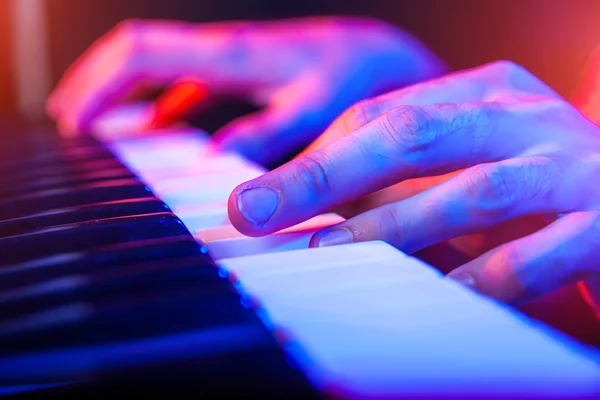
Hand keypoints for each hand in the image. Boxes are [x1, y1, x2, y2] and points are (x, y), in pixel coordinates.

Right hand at [47, 17, 445, 164]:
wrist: (383, 58)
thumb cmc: (356, 79)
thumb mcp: (317, 111)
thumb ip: (268, 135)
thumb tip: (214, 161)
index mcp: (232, 55)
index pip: (143, 55)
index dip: (101, 84)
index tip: (75, 122)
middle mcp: (224, 52)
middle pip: (138, 54)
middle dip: (97, 84)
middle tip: (69, 123)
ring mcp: (231, 62)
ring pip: (160, 69)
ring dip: (124, 94)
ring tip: (97, 129)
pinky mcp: (243, 75)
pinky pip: (187, 83)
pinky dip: (161, 105)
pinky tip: (158, 130)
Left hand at [227, 60, 599, 310]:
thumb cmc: (540, 185)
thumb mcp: (471, 160)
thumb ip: (405, 172)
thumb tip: (307, 199)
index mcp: (486, 93)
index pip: (385, 115)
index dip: (320, 158)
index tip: (266, 197)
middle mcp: (524, 117)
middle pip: (410, 135)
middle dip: (324, 176)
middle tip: (255, 211)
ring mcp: (569, 166)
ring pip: (469, 192)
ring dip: (390, 227)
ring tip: (326, 255)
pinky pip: (531, 255)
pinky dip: (479, 278)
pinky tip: (436, 297)